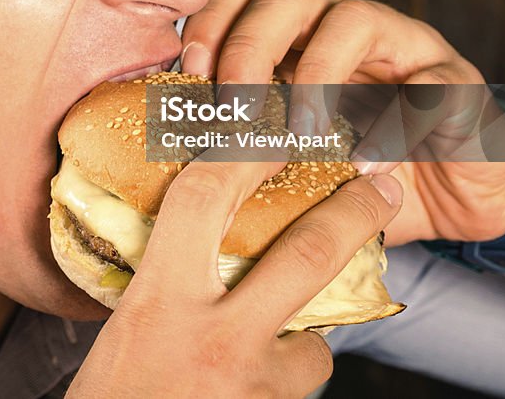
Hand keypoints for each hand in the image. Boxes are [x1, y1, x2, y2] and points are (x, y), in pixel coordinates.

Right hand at [67, 158, 400, 397]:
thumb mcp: (123, 332)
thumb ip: (161, 288)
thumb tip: (185, 251)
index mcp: (159, 301)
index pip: (205, 199)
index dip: (242, 153)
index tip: (269, 131)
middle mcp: (215, 336)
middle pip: (305, 255)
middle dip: (353, 212)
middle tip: (380, 184)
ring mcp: (255, 382)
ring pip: (315, 339)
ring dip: (306, 331)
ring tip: (278, 336)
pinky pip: (300, 383)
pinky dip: (289, 373)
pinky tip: (260, 380)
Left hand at [178, 0, 504, 247]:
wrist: (455, 193)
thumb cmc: (355, 169)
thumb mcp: (290, 156)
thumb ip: (243, 142)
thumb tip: (167, 157)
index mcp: (295, 35)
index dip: (210, 22)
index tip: (188, 74)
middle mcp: (343, 26)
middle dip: (248, 47)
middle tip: (235, 109)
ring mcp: (402, 47)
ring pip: (352, 19)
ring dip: (317, 76)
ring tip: (301, 136)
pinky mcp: (456, 83)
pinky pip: (427, 86)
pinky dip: (394, 124)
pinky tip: (367, 164)